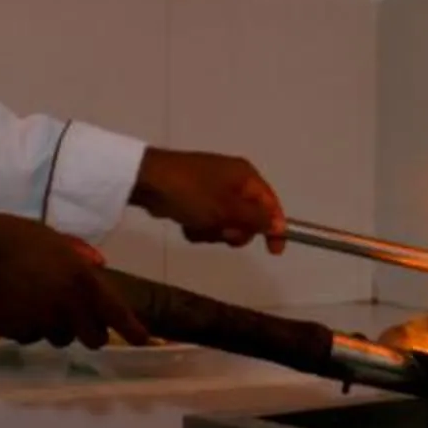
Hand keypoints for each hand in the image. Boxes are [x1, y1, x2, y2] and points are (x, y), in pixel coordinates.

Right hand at [0, 214, 149, 348]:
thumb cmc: (12, 237)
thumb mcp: (50, 236)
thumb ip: (78, 253)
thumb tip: (100, 265)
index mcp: (81, 279)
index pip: (116, 312)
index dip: (132, 329)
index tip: (143, 340)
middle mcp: (68, 306)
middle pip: (93, 338)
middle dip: (90, 332)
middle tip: (80, 321)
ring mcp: (44, 323)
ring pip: (61, 338)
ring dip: (57, 328)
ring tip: (38, 306)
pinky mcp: (20, 334)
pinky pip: (32, 337)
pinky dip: (30, 328)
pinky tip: (16, 309)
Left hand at [131, 149, 287, 251]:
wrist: (148, 182)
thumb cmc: (192, 193)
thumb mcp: (228, 209)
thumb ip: (256, 219)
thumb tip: (279, 226)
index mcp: (245, 176)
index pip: (270, 204)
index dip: (275, 228)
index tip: (273, 251)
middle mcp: (232, 180)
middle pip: (248, 217)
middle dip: (234, 230)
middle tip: (221, 231)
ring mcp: (212, 189)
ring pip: (225, 223)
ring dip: (214, 231)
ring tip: (198, 225)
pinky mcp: (195, 198)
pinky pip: (207, 221)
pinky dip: (199, 227)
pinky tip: (186, 224)